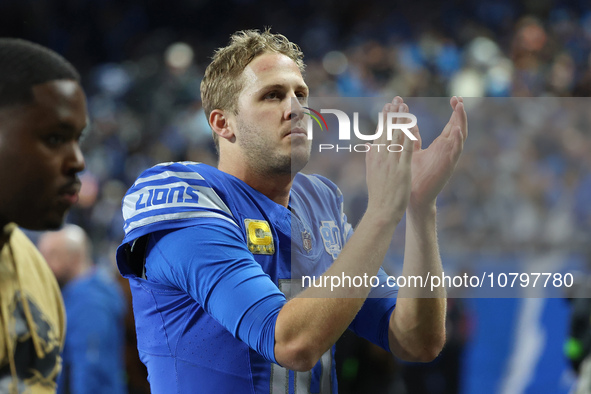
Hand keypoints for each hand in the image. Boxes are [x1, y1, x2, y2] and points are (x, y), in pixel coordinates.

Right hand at [365, 97, 414, 223]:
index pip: (379, 134)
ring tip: (404, 106)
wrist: (381, 211)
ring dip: (400, 120)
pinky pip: (405, 149)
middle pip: (386, 131)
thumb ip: (370, 158)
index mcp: (374, 157)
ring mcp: (391, 162)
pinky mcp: (401, 169)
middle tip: (395, 100)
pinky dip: (408, 135)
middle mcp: (381, 157)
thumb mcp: (371, 173)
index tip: (387, 107)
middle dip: (391, 114)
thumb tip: (369, 146)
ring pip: (396, 137)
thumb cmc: (378, 195)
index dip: (383, 119)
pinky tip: (411, 125)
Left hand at [400, 96, 467, 212]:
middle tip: (459, 98)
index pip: (451, 124)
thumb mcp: (412, 151)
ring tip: (460, 107)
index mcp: (440, 146)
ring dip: (460, 121)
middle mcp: (447, 150)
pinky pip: (455, 152)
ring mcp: (448, 157)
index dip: (454, 111)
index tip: (454, 97)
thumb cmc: (414, 176)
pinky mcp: (447, 166)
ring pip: (459, 136)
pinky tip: (458, 130)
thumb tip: (407, 122)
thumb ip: (412, 137)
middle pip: (458, 127)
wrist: (413, 197)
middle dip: (459, 112)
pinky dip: (457, 140)